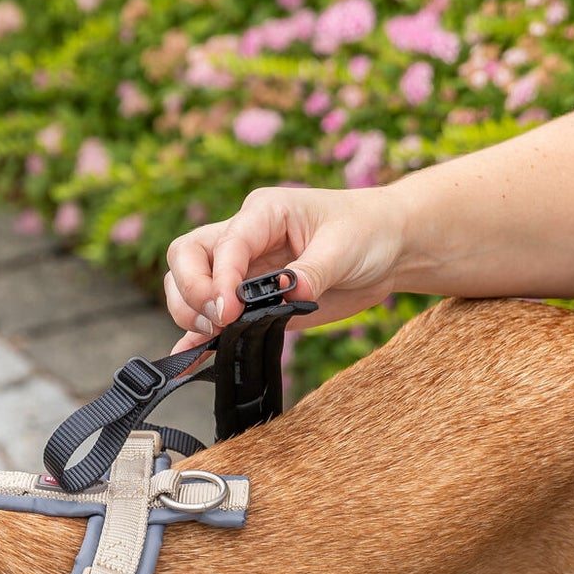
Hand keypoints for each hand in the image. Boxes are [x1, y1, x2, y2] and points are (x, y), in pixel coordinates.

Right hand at [162, 186, 410, 353]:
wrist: (387, 247)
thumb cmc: (366, 231)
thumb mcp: (344, 247)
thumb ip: (311, 273)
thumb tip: (286, 296)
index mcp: (263, 213)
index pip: (224, 244)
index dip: (219, 279)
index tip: (229, 311)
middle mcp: (244, 238)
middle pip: (186, 257)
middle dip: (191, 290)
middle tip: (220, 320)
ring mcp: (243, 271)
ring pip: (188, 284)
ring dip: (191, 312)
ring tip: (217, 335)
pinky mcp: (250, 303)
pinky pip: (212, 318)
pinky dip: (195, 337)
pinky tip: (185, 359)